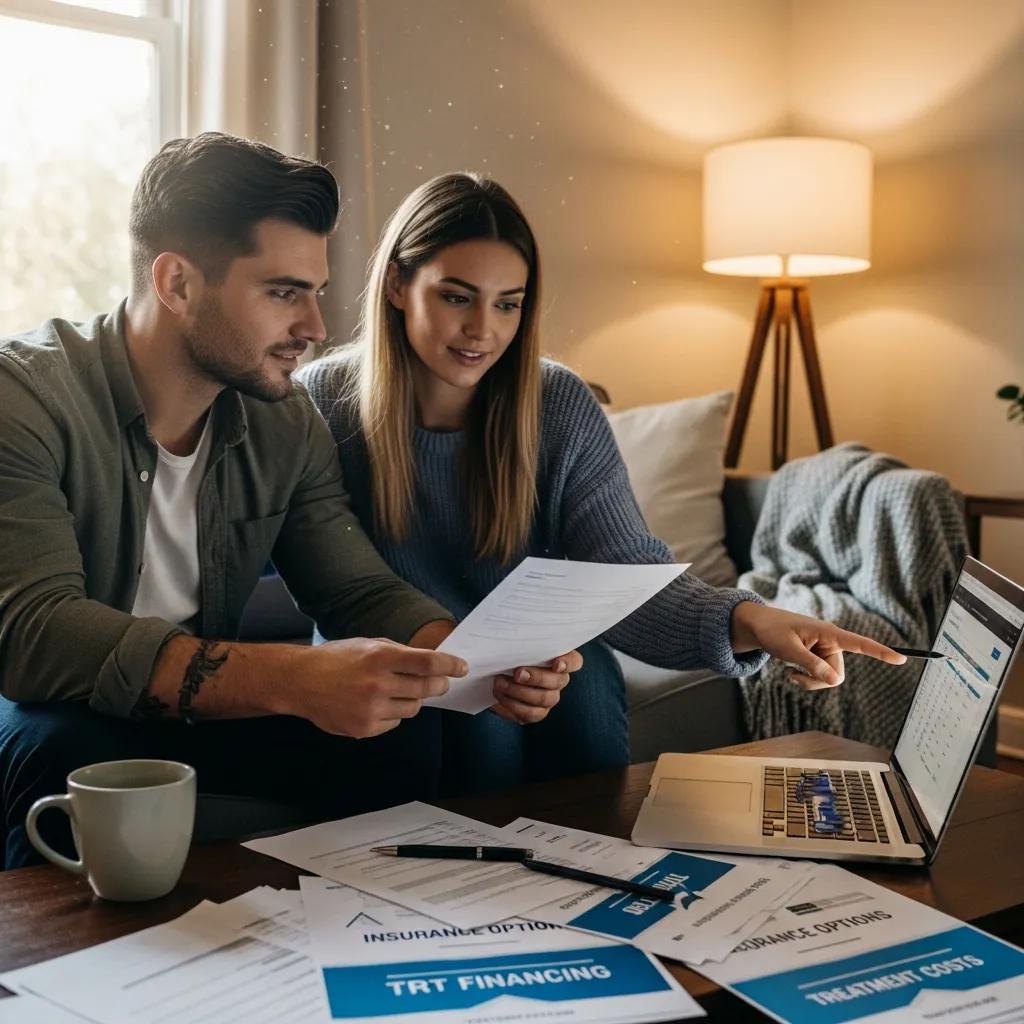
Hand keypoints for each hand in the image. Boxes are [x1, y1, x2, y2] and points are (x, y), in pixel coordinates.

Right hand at [287, 638, 467, 737]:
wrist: (300, 681)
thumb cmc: (337, 659)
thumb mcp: (368, 644)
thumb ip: (399, 653)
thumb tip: (432, 662)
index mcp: (380, 657)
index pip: (427, 663)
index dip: (449, 665)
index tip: (461, 667)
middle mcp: (377, 684)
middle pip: (426, 687)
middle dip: (439, 684)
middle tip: (440, 682)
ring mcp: (371, 709)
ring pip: (413, 708)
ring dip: (412, 699)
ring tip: (395, 690)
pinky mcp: (364, 729)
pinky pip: (395, 722)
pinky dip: (392, 714)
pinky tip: (375, 704)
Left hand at [490, 649, 583, 723]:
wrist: (497, 673)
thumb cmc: (511, 654)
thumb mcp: (517, 645)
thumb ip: (522, 644)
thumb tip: (515, 642)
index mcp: (560, 659)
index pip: (575, 661)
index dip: (568, 664)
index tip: (556, 664)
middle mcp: (559, 680)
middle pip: (557, 682)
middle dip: (535, 678)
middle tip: (516, 674)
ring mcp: (549, 698)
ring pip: (542, 700)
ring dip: (518, 693)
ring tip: (499, 684)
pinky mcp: (536, 712)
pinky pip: (528, 715)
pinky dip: (510, 706)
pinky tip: (498, 697)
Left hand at [730, 602, 907, 689]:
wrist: (759, 627)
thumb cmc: (773, 632)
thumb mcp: (788, 649)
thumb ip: (811, 664)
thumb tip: (834, 680)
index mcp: (828, 633)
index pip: (860, 643)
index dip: (880, 652)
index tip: (901, 659)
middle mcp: (831, 642)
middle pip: (837, 674)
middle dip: (816, 681)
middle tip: (792, 675)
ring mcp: (825, 651)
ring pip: (829, 680)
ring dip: (809, 681)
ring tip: (789, 671)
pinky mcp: (819, 658)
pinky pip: (821, 679)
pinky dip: (806, 680)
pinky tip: (790, 671)